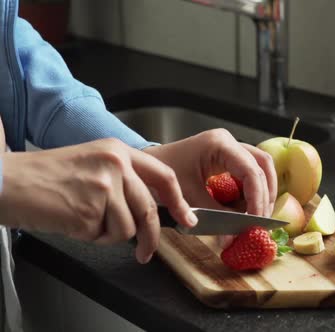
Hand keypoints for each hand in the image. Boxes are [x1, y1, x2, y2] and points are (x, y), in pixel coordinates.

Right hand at [0, 138, 195, 263]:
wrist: (8, 181)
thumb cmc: (46, 175)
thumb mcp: (92, 162)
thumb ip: (124, 179)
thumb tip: (150, 207)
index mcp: (118, 151)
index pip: (163, 175)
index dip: (179, 200)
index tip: (187, 217)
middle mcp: (115, 165)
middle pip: (149, 209)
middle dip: (151, 237)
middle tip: (146, 252)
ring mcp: (103, 187)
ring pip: (128, 228)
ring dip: (108, 234)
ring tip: (83, 219)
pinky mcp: (89, 210)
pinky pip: (104, 236)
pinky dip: (90, 237)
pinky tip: (72, 221)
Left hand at [144, 129, 277, 216]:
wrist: (144, 168)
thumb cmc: (160, 178)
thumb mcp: (188, 198)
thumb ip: (214, 216)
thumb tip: (234, 237)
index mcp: (219, 144)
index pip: (250, 171)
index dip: (257, 198)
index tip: (255, 221)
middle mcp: (228, 141)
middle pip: (262, 165)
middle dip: (265, 195)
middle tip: (261, 221)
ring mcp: (229, 147)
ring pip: (261, 166)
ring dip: (263, 192)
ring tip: (258, 216)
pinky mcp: (227, 156)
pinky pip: (250, 171)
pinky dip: (253, 190)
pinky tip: (249, 208)